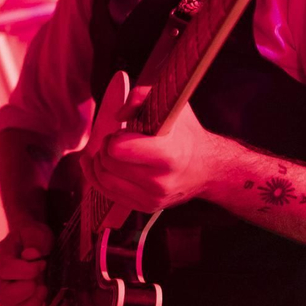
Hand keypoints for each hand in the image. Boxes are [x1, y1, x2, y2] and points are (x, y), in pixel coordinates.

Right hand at [0, 223, 57, 305]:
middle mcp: (0, 279)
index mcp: (1, 258)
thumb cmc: (32, 236)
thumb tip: (32, 255)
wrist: (34, 241)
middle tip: (40, 280)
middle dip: (25, 290)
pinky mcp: (26, 305)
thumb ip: (32, 240)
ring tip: (44, 290)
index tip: (42, 262)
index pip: (4, 269)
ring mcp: (11, 295)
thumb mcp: (34, 232)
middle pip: (2, 296)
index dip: (25, 270)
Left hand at [89, 91, 219, 211]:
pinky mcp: (145, 207)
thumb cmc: (187, 135)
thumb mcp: (173, 107)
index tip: (122, 132)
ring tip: (110, 152)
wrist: (207, 168)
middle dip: (106, 149)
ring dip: (100, 163)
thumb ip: (143, 97)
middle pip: (108, 164)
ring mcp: (152, 198)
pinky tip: (101, 165)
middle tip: (116, 141)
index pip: (118, 150)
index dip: (114, 138)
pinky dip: (99, 178)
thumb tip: (119, 115)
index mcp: (168, 155)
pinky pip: (108, 194)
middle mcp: (160, 181)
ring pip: (104, 180)